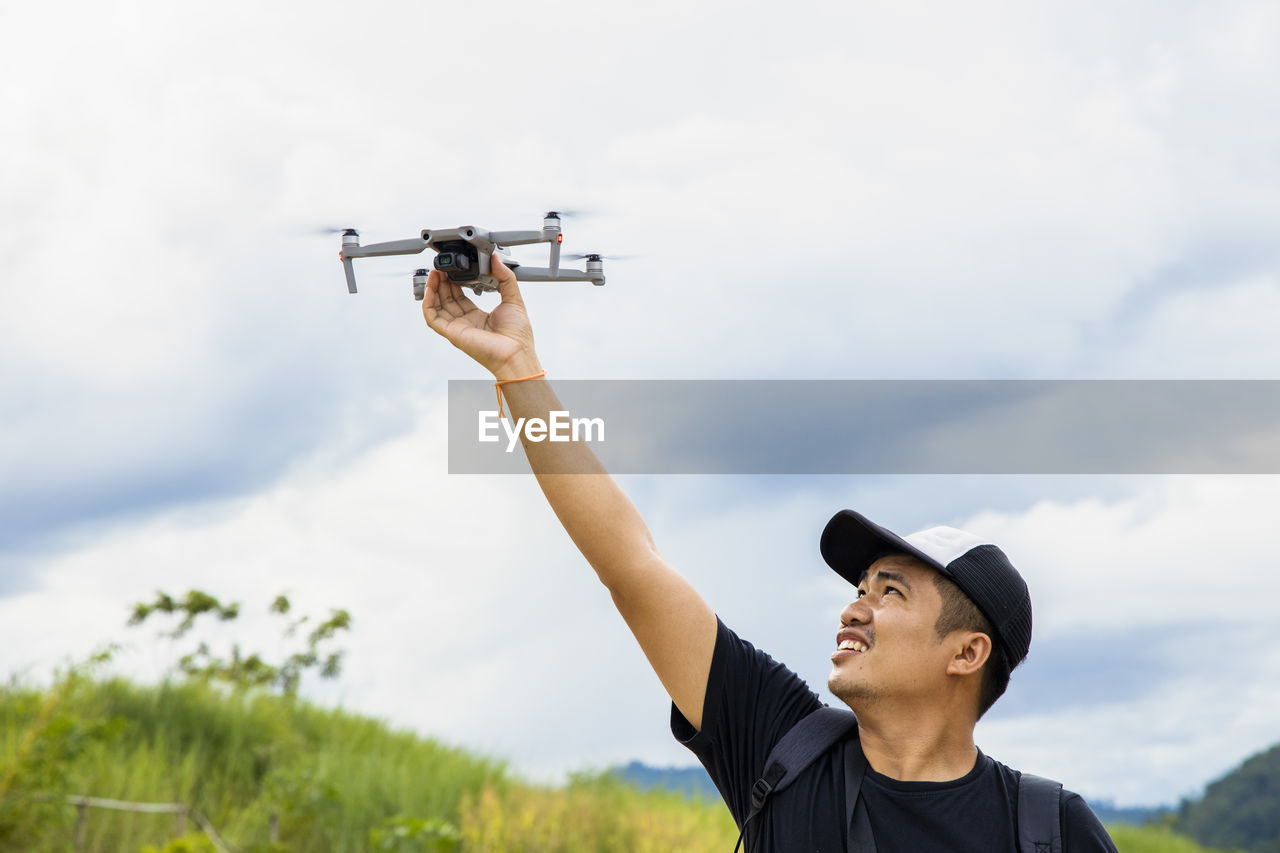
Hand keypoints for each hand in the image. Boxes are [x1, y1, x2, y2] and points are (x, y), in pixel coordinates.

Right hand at [421, 254, 540, 378]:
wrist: (516, 353)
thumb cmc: (517, 336)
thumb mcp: (514, 299)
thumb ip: (505, 278)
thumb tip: (497, 260)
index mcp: (479, 317)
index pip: (460, 297)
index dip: (454, 283)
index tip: (452, 270)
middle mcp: (466, 323)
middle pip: (447, 300)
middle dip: (442, 283)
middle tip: (440, 268)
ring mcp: (458, 328)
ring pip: (437, 307)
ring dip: (433, 290)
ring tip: (434, 274)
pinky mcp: (452, 333)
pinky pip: (433, 318)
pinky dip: (428, 304)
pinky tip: (430, 290)